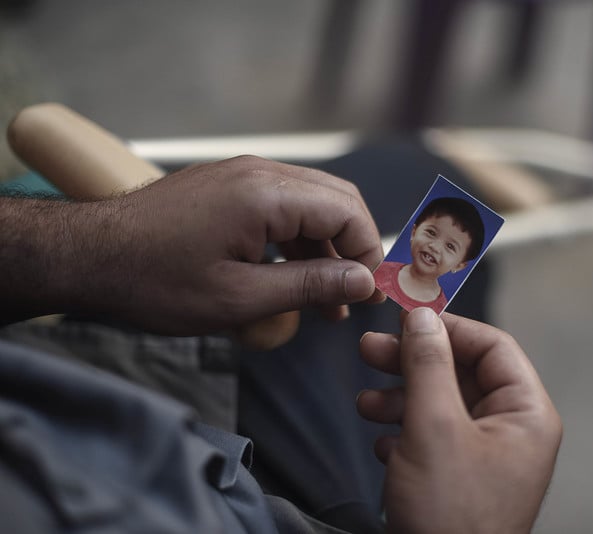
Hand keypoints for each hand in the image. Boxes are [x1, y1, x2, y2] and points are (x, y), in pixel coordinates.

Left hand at [0, 156, 383, 333]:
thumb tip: (363, 282)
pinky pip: (281, 206)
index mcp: (267, 194)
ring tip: (327, 301)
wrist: (86, 256)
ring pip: (310, 203)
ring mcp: (241, 174)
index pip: (348, 212)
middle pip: (336, 199)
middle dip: (352, 248)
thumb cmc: (156, 282)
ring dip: (325, 248)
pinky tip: (293, 278)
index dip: (366, 254)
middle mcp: (260, 172)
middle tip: (354, 297)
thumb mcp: (239, 297)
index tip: (368, 297)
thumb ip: (309, 286)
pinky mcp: (227, 186)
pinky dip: (297, 240)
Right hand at [358, 308, 561, 532]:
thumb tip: (420, 316)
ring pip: (443, 406)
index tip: (405, 318)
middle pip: (463, 374)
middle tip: (368, 350)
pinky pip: (435, 439)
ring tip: (364, 404)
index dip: (448, 327)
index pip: (493, 346)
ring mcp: (487, 458)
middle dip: (413, 363)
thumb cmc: (450, 515)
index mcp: (526, 415)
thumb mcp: (433, 428)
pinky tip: (382, 444)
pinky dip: (405, 433)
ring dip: (401, 398)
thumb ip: (428, 365)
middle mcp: (513, 432)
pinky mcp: (462, 480)